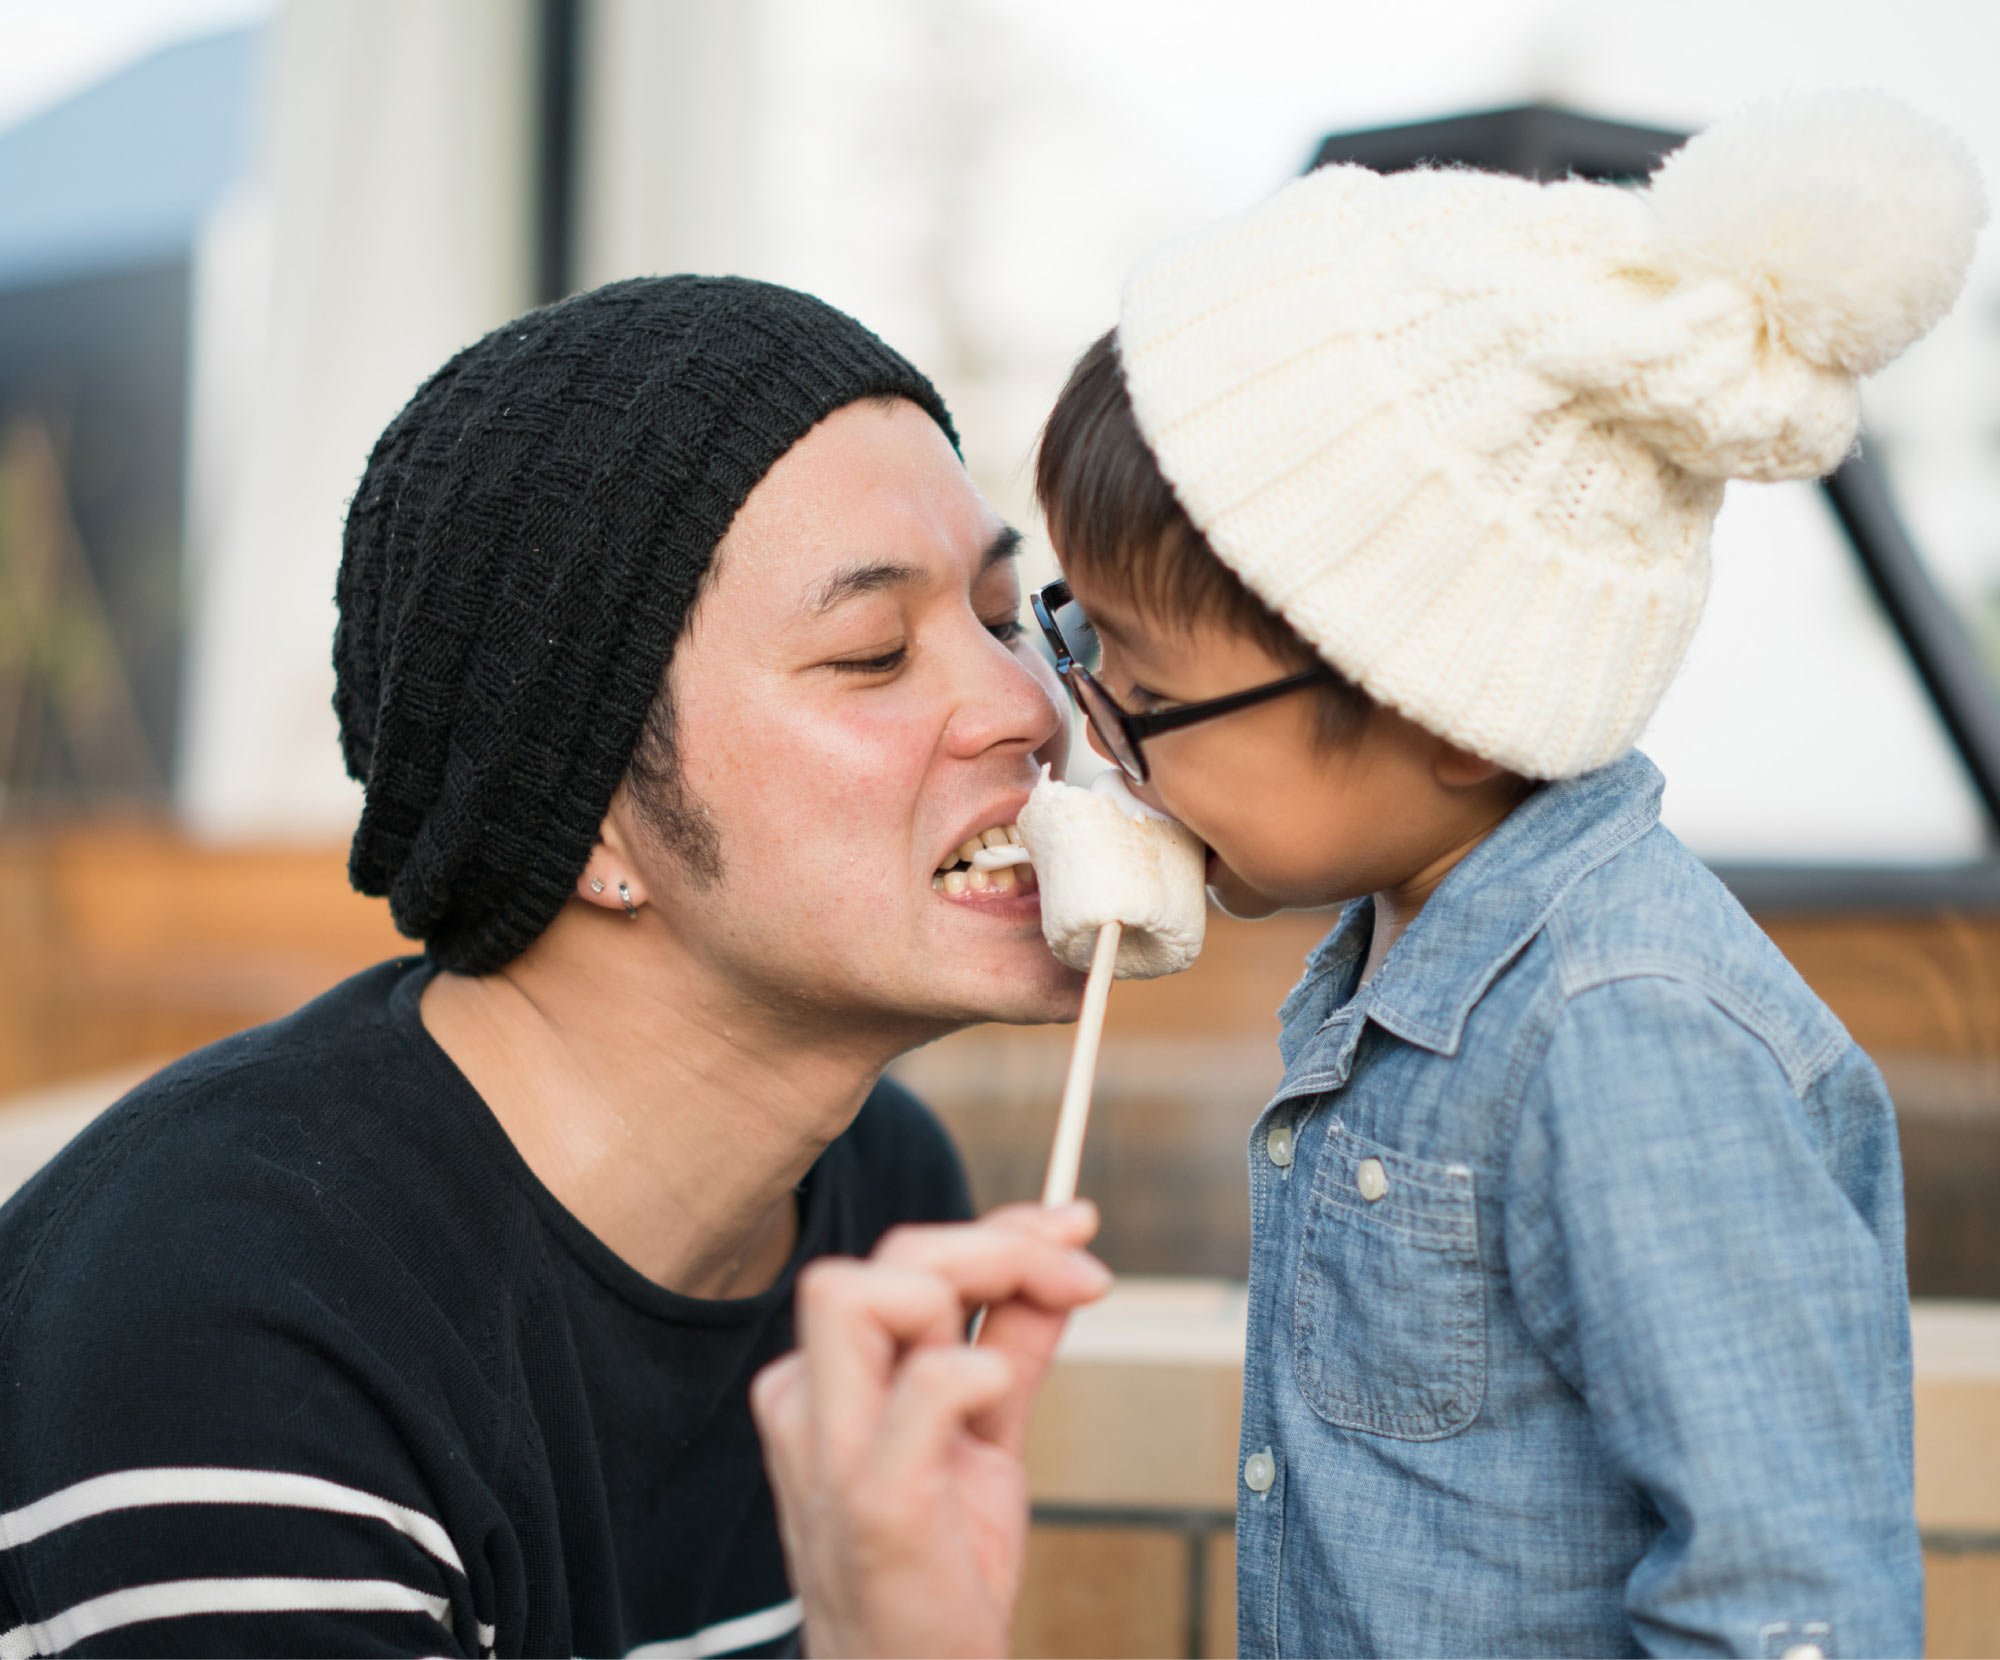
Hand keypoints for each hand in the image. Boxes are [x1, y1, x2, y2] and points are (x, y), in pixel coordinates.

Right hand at [751, 1202, 1111, 1657]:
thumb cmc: (938, 1573)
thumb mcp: (983, 1437)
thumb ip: (1013, 1344)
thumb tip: (1065, 1261)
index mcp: (831, 1382)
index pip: (902, 1258)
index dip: (996, 1228)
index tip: (1072, 1229)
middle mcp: (813, 1403)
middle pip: (883, 1259)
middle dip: (992, 1245)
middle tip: (1080, 1273)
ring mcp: (833, 1451)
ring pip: (860, 1296)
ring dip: (968, 1289)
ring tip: (1030, 1346)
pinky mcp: (873, 1504)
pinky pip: (920, 1392)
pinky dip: (974, 1371)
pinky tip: (1000, 1395)